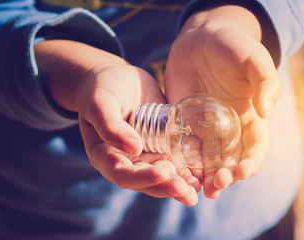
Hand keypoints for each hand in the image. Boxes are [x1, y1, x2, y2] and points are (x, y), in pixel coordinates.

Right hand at [35, 40, 199, 205]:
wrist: (117, 78)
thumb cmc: (102, 87)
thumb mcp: (100, 102)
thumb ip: (110, 125)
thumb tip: (134, 149)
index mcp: (105, 156)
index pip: (123, 174)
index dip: (143, 178)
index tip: (163, 173)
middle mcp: (127, 161)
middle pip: (147, 181)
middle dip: (167, 187)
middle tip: (187, 191)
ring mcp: (146, 155)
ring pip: (163, 175)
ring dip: (180, 185)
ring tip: (197, 189)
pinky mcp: (161, 146)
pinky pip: (175, 161)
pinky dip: (187, 170)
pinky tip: (202, 175)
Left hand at [164, 6, 280, 198]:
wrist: (200, 37)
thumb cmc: (231, 45)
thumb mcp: (253, 57)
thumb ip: (265, 81)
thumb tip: (265, 112)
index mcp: (251, 117)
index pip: (255, 147)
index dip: (251, 162)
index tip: (241, 172)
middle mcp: (230, 127)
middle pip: (231, 160)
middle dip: (226, 177)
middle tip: (216, 186)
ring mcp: (206, 126)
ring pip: (208, 159)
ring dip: (205, 177)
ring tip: (199, 189)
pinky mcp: (185, 122)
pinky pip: (185, 146)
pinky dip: (184, 162)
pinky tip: (178, 171)